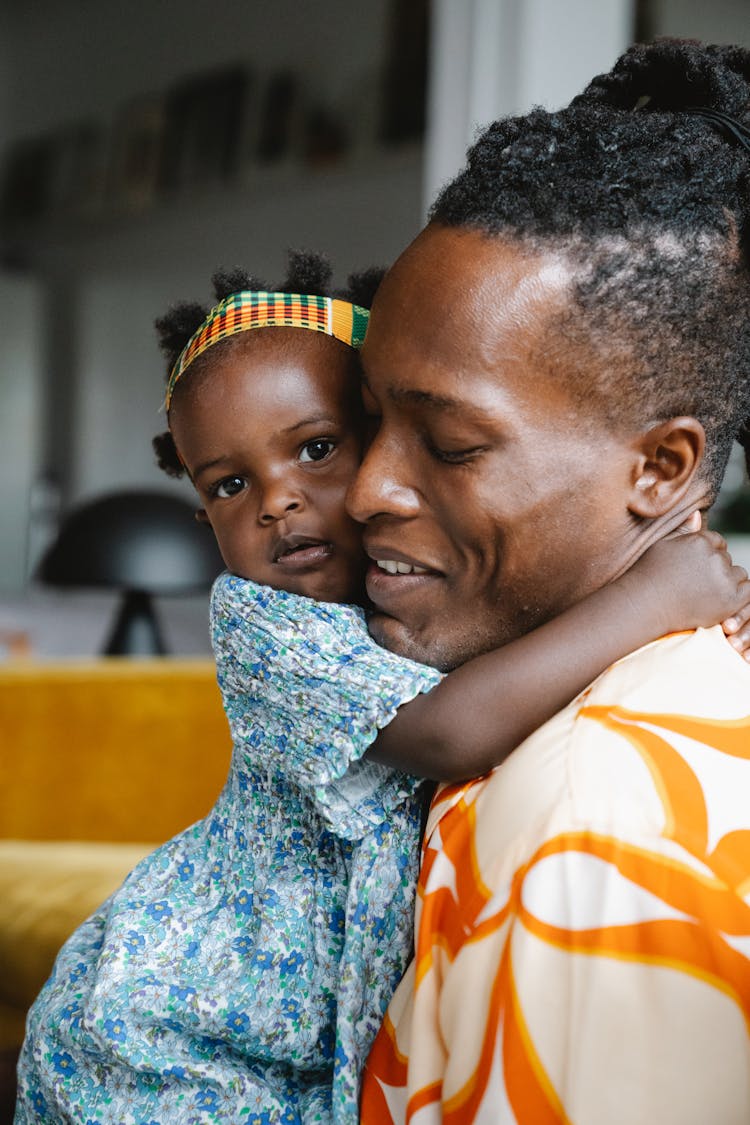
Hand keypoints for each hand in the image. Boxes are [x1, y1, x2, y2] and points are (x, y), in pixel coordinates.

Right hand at [627, 513, 749, 658]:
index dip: (707, 556)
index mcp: (699, 541)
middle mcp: (714, 557)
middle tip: (695, 584)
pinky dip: (738, 595)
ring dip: (727, 582)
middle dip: (715, 569)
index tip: (694, 570)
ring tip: (704, 594)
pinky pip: (748, 591)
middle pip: (726, 559)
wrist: (645, 606)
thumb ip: (683, 530)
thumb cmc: (648, 577)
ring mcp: (724, 578)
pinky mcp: (731, 599)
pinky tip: (721, 600)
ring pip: (738, 574)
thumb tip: (697, 513)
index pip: (717, 542)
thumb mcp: (662, 546)